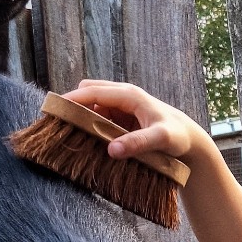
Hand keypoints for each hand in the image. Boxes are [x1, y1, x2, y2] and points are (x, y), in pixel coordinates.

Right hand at [62, 79, 212, 163]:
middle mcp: (123, 95)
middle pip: (87, 94)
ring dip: (82, 117)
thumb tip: (111, 149)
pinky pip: (99, 116)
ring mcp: (121, 105)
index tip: (52, 110)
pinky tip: (87, 139)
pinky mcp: (122, 116)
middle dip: (73, 107)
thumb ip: (137, 143)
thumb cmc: (178, 136)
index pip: (91, 91)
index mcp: (129, 95)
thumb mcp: (160, 139)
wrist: (190, 140)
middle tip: (58, 125)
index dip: (70, 99)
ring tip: (69, 134)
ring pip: (92, 105)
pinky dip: (91, 124)